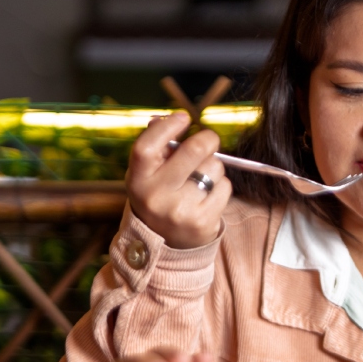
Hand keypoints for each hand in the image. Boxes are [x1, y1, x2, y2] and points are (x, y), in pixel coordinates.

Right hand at [125, 112, 232, 248]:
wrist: (165, 243)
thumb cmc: (158, 196)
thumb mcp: (147, 174)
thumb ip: (156, 146)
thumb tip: (169, 118)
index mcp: (138, 180)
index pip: (148, 146)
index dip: (167, 126)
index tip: (183, 118)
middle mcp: (156, 196)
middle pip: (193, 150)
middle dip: (207, 139)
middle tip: (208, 141)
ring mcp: (180, 211)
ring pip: (213, 167)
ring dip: (213, 167)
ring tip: (201, 180)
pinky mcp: (202, 221)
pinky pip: (224, 186)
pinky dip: (221, 186)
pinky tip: (208, 196)